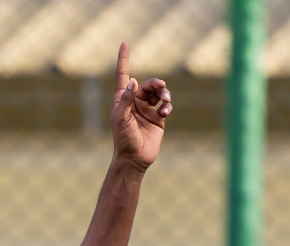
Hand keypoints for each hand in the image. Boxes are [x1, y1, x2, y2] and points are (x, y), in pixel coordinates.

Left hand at [110, 43, 170, 170]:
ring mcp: (147, 110)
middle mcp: (135, 102)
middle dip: (155, 83)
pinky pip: (166, 105)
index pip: (123, 75)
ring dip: (164, 93)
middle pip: (147, 84)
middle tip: (161, 86)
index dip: (124, 59)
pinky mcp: (158, 118)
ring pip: (159, 93)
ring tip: (165, 101)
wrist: (134, 159)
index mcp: (122, 100)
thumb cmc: (123, 139)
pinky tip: (165, 112)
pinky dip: (168, 105)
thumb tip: (134, 81)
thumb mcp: (121, 119)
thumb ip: (127, 100)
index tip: (125, 43)